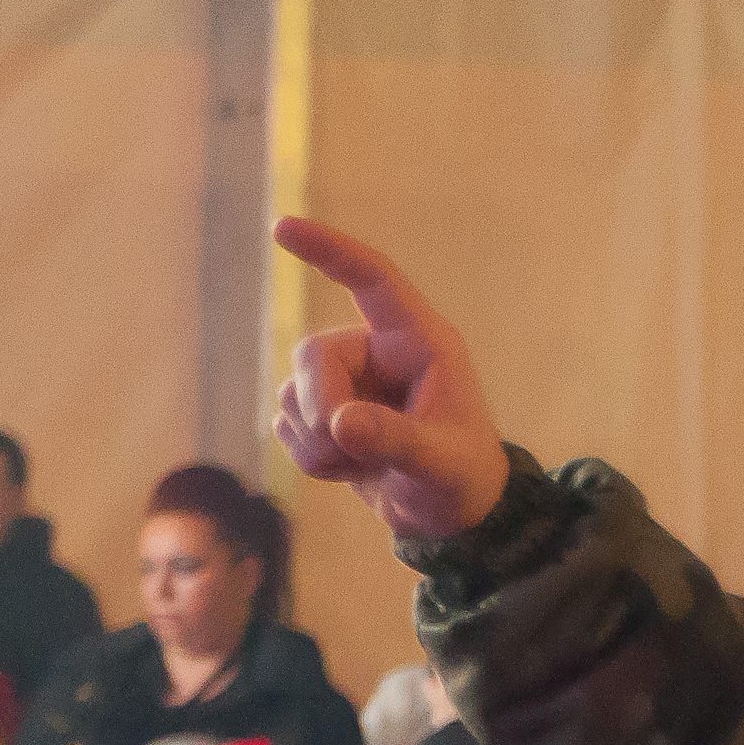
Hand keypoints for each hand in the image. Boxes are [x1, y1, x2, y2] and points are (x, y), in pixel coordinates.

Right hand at [270, 218, 513, 541]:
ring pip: (294, 392)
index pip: (372, 279)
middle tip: (343, 446)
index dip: (330, 250)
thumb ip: (395, 441)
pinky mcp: (326, 413)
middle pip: (313, 353)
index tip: (282, 227)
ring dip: (316, 441)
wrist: (449, 517)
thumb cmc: (461, 479)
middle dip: (318, 405)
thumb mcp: (439, 464)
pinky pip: (287, 422)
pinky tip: (346, 469)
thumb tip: (340, 422)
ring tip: (360, 465)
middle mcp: (380, 353)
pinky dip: (310, 454)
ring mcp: (350, 382)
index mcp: (420, 343)